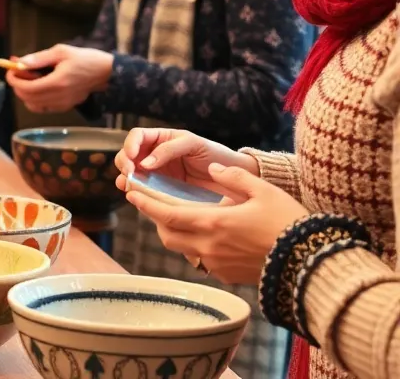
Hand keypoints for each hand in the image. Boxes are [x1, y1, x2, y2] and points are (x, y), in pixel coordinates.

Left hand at [5, 44, 113, 113]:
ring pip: (33, 105)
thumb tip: (19, 62)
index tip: (10, 70)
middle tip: (17, 72)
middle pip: (27, 98)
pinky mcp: (66, 107)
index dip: (14, 80)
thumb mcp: (61, 51)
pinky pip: (43, 108)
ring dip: (25, 93)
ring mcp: (63, 104)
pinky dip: (35, 99)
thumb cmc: (85, 59)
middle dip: (17, 85)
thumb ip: (39, 58)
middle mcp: (59, 97)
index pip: (27, 88)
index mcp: (57, 82)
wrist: (107, 73)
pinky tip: (39, 86)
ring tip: (29, 78)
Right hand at [114, 128, 259, 193]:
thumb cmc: (216, 156)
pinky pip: (142, 190)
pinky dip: (134, 191)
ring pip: (131, 173)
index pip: (137, 136)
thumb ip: (169, 149)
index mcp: (162, 139)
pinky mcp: (160, 192)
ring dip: (124, 177)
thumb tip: (145, 163)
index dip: (130, 144)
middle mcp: (155, 155)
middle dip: (124, 162)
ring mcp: (157, 174)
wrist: (235, 181)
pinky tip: (133, 193)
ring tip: (127, 184)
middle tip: (131, 173)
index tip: (133, 156)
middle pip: (128, 154)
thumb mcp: (194, 145)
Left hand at [126, 164, 308, 284]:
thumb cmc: (288, 223)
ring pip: (182, 248)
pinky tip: (208, 235)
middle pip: (168, 233)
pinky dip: (196, 245)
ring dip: (174, 232)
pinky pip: (201, 259)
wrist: (310, 264)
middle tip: (153, 202)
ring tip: (177, 217)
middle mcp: (208, 246)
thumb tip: (212, 167)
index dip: (146, 203)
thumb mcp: (261, 190)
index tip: (131, 192)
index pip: (167, 213)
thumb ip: (232, 176)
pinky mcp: (228, 275)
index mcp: (213, 223)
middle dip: (157, 218)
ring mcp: (217, 264)